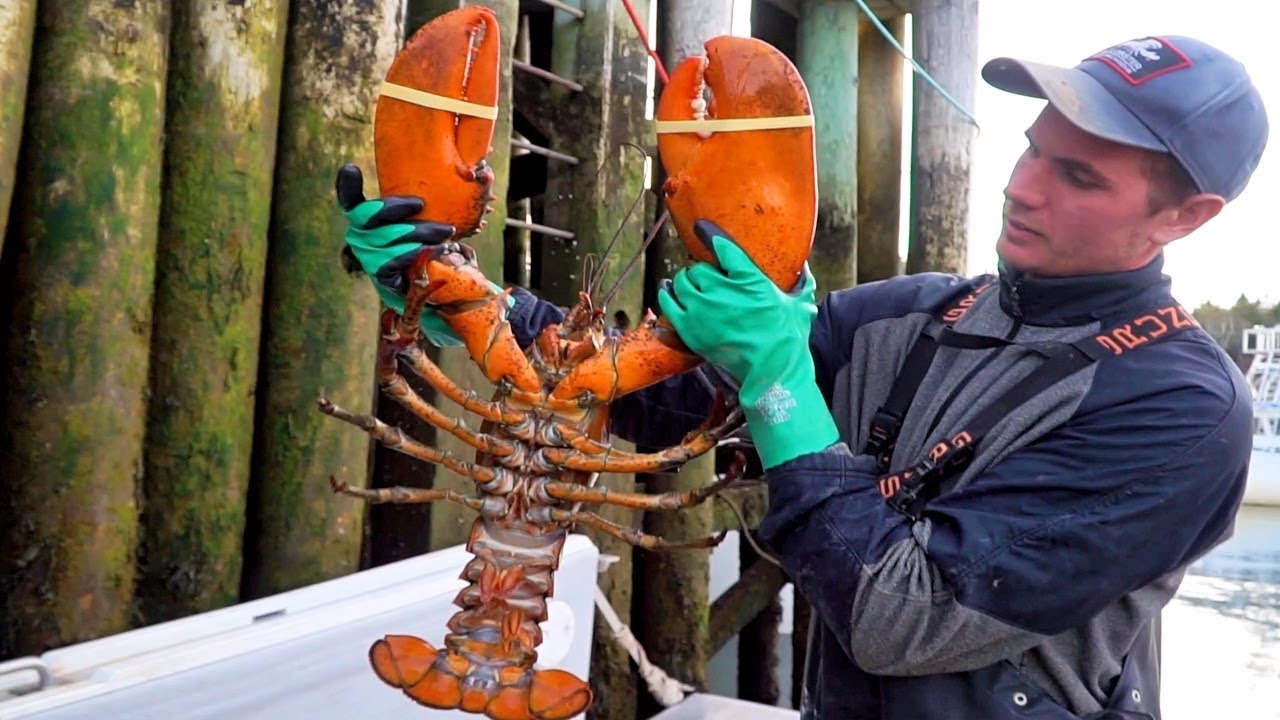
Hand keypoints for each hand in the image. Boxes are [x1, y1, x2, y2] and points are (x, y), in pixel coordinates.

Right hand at [336, 163, 460, 346]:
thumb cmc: (417, 241)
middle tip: (422, 204)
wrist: (421, 282)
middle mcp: (358, 235)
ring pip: (392, 236)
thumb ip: (411, 204)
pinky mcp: (380, 273)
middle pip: (373, 214)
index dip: (346, 185)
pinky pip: (399, 258)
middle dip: (400, 207)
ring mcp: (367, 255)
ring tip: (446, 232)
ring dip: (422, 232)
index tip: (351, 169)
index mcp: (362, 218)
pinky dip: (421, 252)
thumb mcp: (412, 219)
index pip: (348, 199)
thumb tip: (447, 182)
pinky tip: (439, 249)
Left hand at [657, 220, 838, 468]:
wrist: (771, 371)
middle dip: (701, 270)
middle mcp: (722, 290)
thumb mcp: (801, 305)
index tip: (702, 228)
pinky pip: (669, 303)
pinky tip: (667, 291)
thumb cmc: (788, 338)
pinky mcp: (690, 329)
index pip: (722, 246)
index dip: (709, 234)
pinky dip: (667, 295)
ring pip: (682, 283)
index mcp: (749, 279)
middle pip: (699, 268)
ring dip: (685, 282)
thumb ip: (802, 283)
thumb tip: (805, 267)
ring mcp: (703, 310)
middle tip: (705, 276)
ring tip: (688, 285)